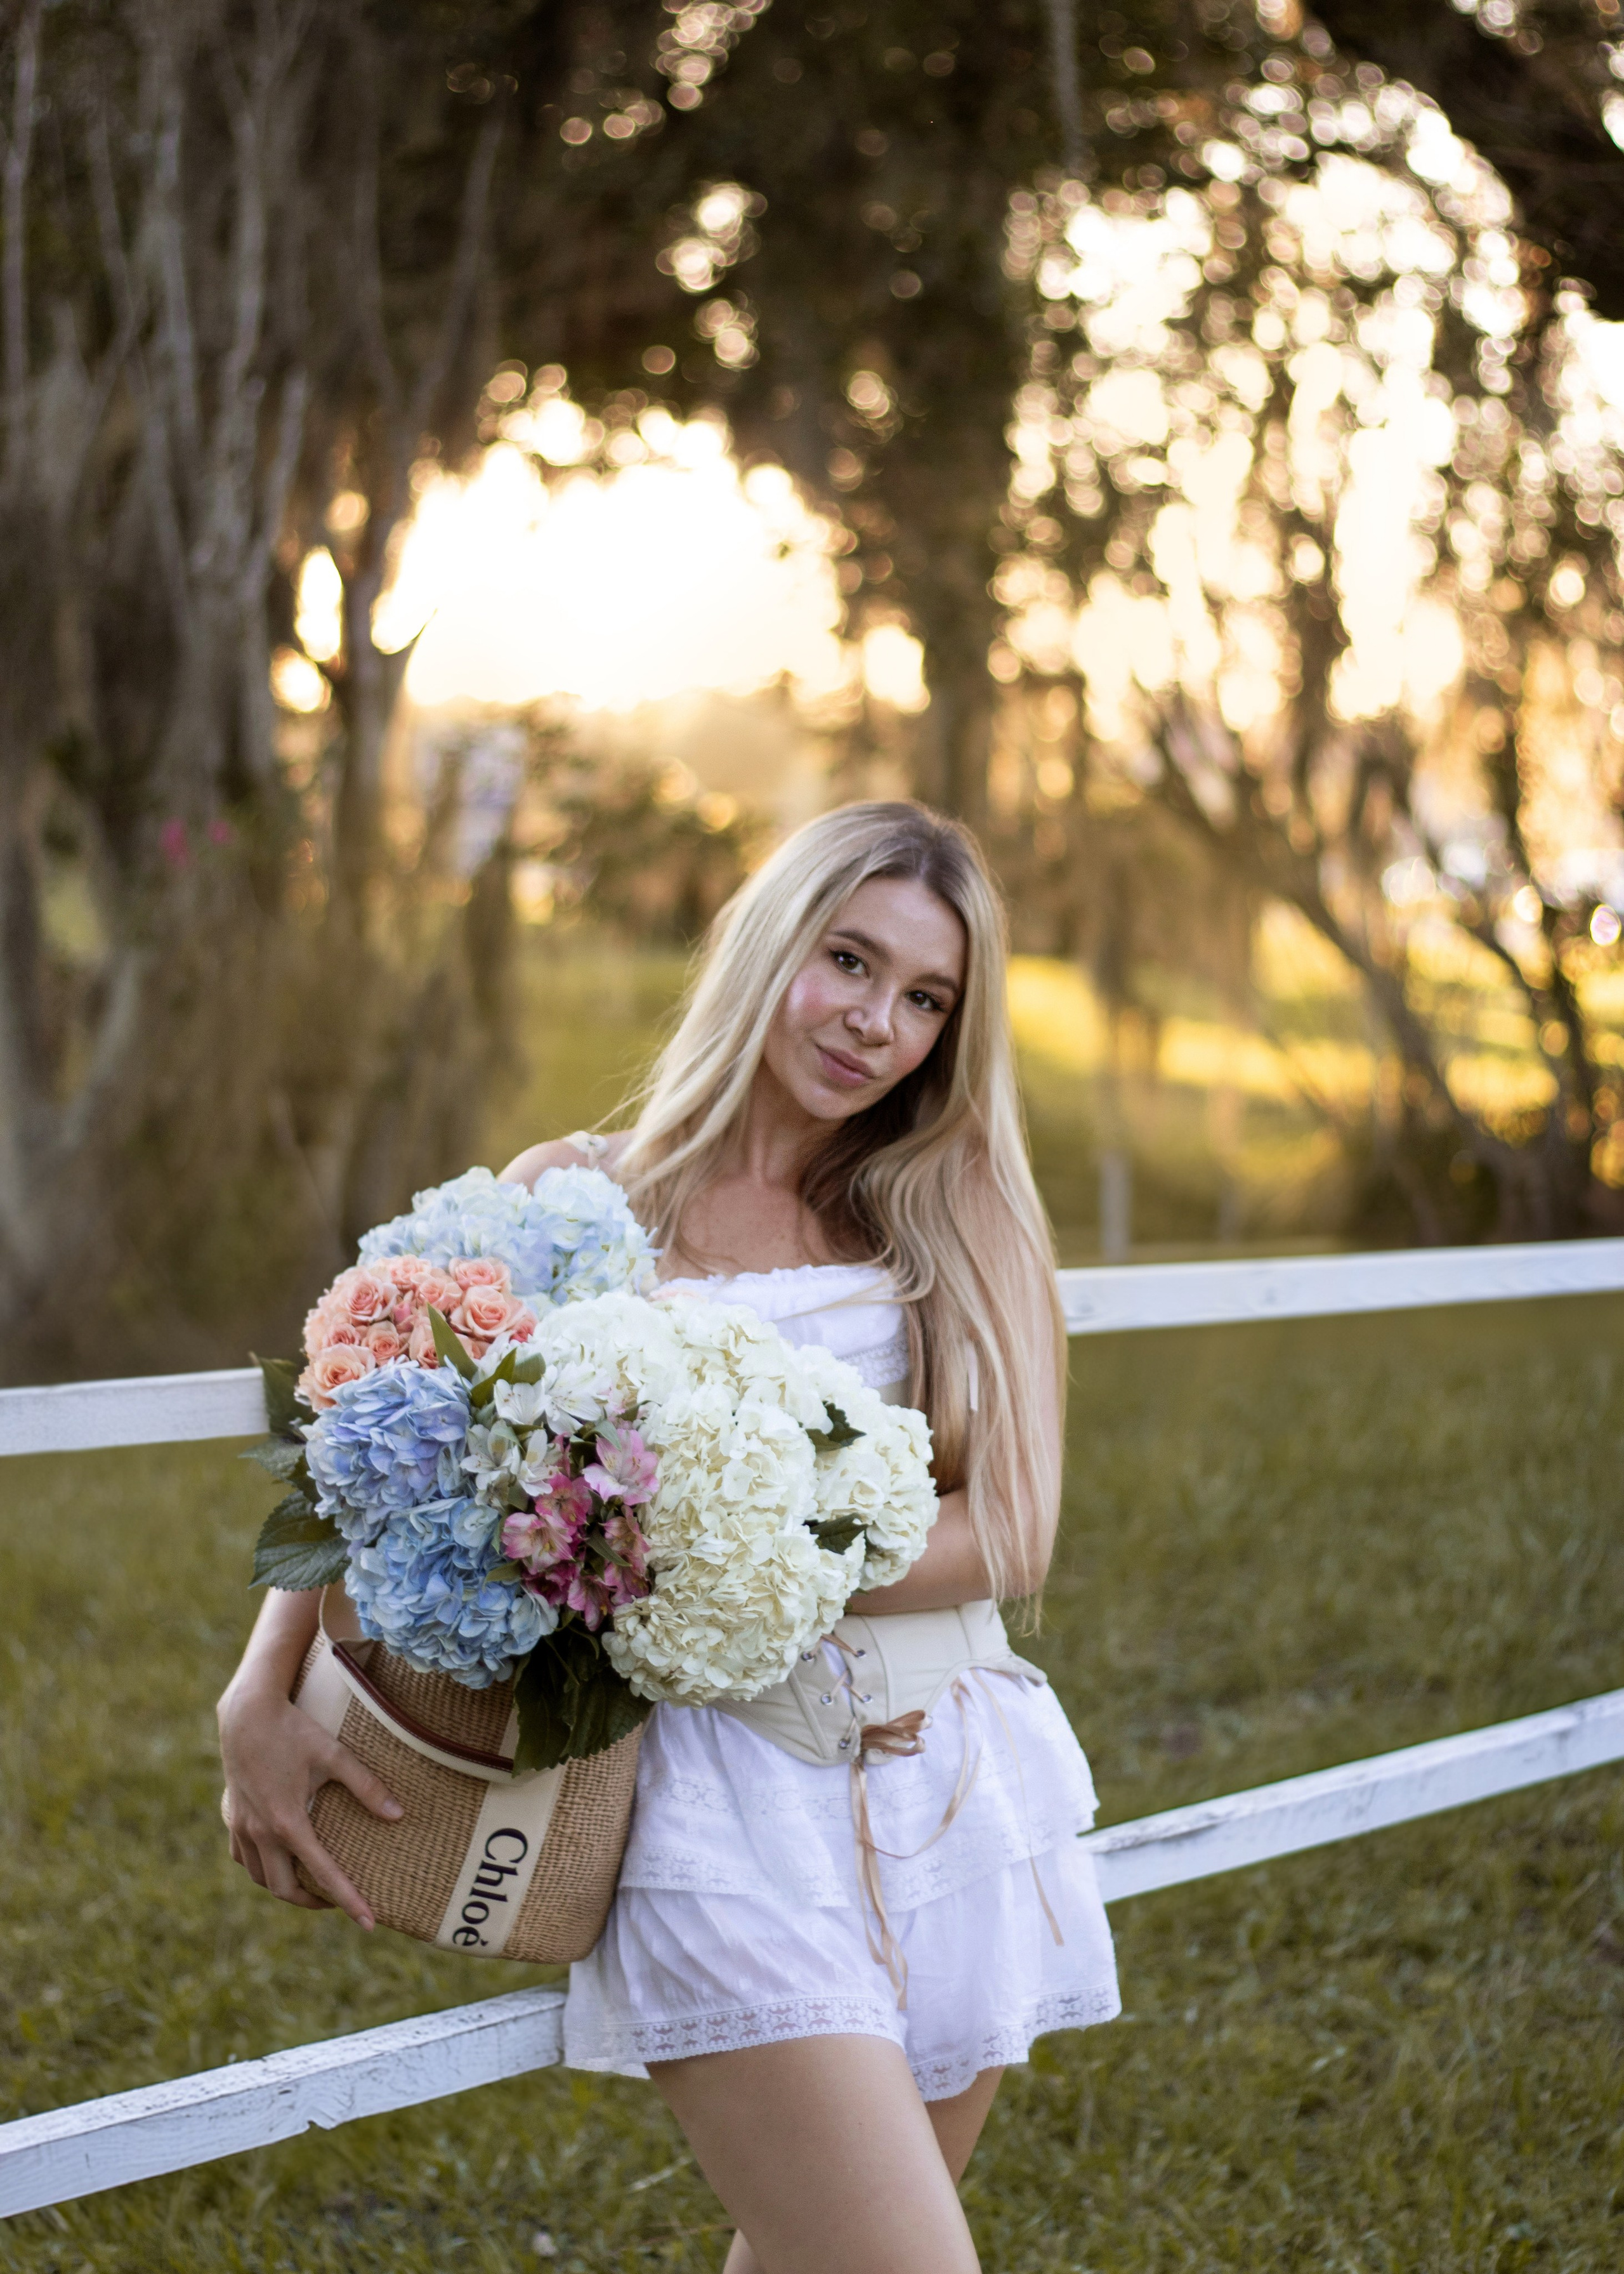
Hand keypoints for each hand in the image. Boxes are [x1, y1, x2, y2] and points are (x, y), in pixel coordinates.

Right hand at [218, 1681, 400, 1928]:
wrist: (246, 1713)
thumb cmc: (294, 1731)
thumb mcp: (335, 1755)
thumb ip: (367, 1787)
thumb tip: (399, 1815)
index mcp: (289, 1823)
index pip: (324, 1875)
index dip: (349, 1901)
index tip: (368, 1923)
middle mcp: (261, 1833)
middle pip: (285, 1890)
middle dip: (314, 1903)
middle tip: (339, 1902)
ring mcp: (243, 1828)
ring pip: (261, 1878)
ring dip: (286, 1888)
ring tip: (312, 1884)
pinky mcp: (233, 1818)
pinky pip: (243, 1859)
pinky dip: (261, 1868)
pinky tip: (278, 1861)